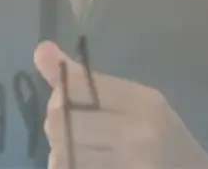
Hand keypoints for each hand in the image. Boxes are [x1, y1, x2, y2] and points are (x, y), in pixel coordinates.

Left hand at [34, 41, 207, 168]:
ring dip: (62, 154)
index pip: (76, 85)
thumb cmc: (167, 144)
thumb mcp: (140, 107)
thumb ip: (90, 83)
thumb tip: (41, 50)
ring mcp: (128, 163)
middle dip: (58, 128)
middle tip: (78, 136)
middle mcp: (135, 132)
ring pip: (61, 151)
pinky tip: (87, 164)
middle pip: (60, 119)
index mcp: (144, 102)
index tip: (71, 103)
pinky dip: (68, 166)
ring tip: (85, 154)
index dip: (62, 94)